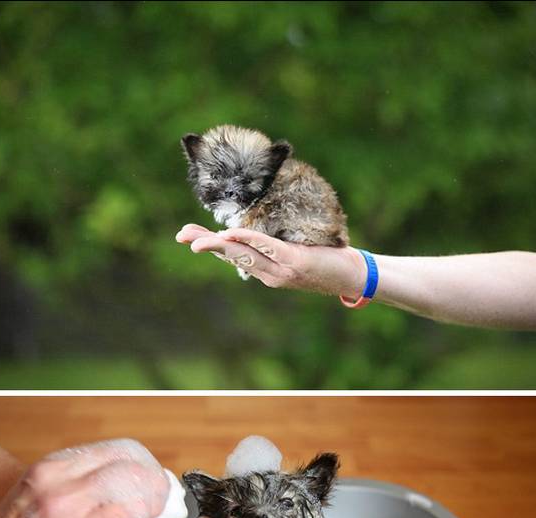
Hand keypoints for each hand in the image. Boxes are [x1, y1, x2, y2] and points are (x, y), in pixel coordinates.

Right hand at [0, 439, 168, 517]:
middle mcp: (63, 498)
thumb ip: (74, 471)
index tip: (145, 463)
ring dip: (152, 506)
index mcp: (52, 472)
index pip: (114, 452)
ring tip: (155, 506)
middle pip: (129, 477)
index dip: (138, 457)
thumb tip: (119, 464)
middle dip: (151, 479)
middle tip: (158, 485)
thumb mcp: (38, 482)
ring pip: (135, 507)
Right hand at [176, 224, 366, 299]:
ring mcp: (280, 270)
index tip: (187, 235)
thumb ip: (282, 242)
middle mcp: (269, 274)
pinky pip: (266, 248)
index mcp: (267, 270)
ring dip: (217, 246)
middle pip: (230, 256)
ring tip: (195, 241)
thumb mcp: (300, 252)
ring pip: (242, 255)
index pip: (233, 256)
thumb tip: (268, 221)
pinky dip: (247, 241)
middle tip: (181, 236)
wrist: (354, 278)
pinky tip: (230, 236)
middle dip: (204, 245)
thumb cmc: (331, 261)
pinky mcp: (294, 263)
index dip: (209, 245)